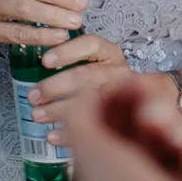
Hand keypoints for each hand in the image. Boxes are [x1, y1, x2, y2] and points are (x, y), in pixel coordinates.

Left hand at [24, 34, 157, 123]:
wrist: (147, 102)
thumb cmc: (106, 80)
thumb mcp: (94, 62)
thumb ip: (72, 60)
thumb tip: (34, 62)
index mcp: (110, 53)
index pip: (90, 44)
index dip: (67, 52)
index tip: (45, 61)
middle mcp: (118, 72)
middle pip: (87, 76)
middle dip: (56, 86)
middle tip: (34, 96)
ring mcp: (121, 97)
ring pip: (90, 102)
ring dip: (59, 110)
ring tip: (37, 115)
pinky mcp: (120, 121)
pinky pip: (93, 128)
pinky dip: (69, 135)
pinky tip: (51, 136)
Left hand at [65, 83, 181, 180]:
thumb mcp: (89, 157)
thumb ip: (82, 116)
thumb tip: (92, 92)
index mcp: (111, 179)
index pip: (117, 127)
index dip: (122, 100)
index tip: (129, 81)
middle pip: (156, 129)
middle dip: (154, 111)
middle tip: (152, 114)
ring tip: (178, 142)